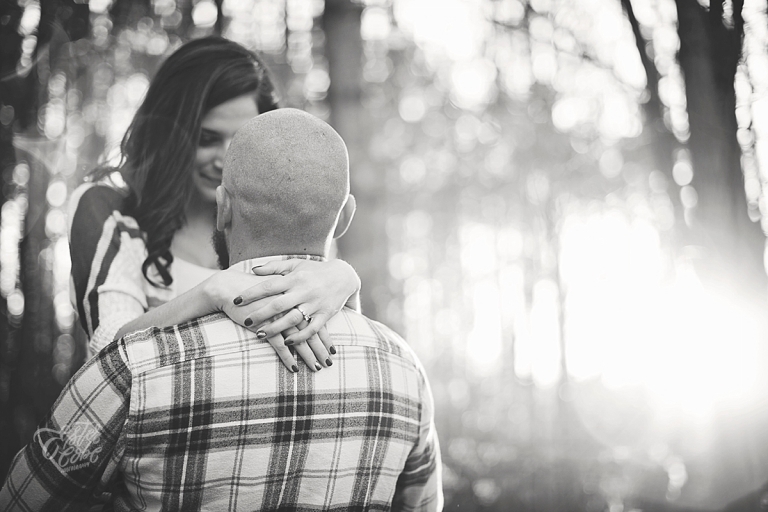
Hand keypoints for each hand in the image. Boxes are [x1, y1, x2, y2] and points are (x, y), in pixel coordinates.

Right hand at [205, 270, 333, 371]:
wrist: (232, 287)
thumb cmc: (255, 288)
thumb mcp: (277, 287)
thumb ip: (290, 296)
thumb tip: (301, 308)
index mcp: (297, 298)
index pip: (315, 320)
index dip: (325, 336)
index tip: (333, 349)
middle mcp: (291, 308)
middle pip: (311, 332)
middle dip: (321, 349)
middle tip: (329, 363)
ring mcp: (279, 317)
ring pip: (299, 340)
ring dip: (309, 356)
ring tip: (317, 368)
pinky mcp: (266, 326)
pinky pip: (280, 345)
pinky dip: (288, 358)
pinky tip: (295, 368)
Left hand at [234, 258, 359, 343]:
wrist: (344, 276)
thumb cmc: (314, 270)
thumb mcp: (295, 265)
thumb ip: (274, 267)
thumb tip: (253, 269)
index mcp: (294, 278)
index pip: (269, 285)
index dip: (252, 293)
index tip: (237, 299)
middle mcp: (303, 291)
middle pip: (278, 304)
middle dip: (260, 314)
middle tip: (245, 321)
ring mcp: (315, 304)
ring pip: (293, 319)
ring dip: (276, 328)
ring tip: (259, 335)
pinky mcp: (325, 315)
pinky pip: (312, 329)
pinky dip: (300, 337)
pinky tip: (287, 343)